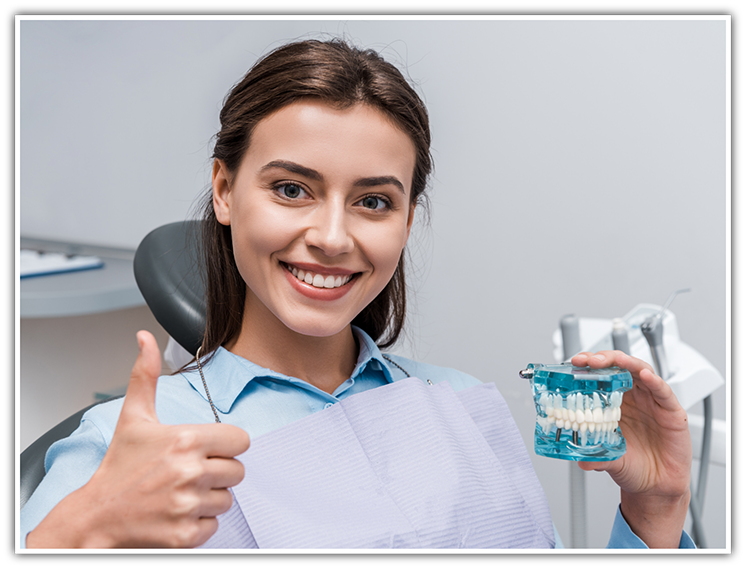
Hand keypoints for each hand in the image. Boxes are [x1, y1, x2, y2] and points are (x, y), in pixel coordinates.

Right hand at [27, 331, 250, 547]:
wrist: (96, 515)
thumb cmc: (118, 467)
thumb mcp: (134, 417)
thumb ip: (146, 375)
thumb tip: (146, 338)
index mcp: (186, 440)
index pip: (241, 441)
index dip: (226, 444)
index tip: (207, 448)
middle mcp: (191, 472)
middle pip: (238, 471)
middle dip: (218, 471)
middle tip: (190, 471)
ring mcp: (189, 504)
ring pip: (227, 499)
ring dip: (209, 497)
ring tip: (181, 491)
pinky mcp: (186, 534)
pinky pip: (214, 525)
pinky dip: (199, 522)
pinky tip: (177, 512)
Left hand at [571, 350, 691, 546]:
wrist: (656, 486)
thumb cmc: (632, 466)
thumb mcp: (609, 460)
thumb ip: (597, 457)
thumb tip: (581, 460)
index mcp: (614, 403)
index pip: (601, 376)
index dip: (588, 367)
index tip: (574, 363)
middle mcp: (633, 398)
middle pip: (620, 367)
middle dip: (604, 359)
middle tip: (590, 361)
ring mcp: (652, 402)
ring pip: (642, 371)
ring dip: (628, 362)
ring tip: (615, 359)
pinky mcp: (672, 411)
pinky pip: (663, 391)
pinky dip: (655, 381)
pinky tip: (645, 375)